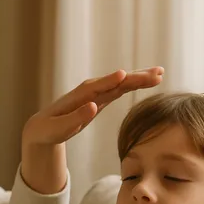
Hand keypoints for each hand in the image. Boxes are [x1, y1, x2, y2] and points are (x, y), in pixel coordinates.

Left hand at [22, 66, 163, 145]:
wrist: (43, 127)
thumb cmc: (49, 129)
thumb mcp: (58, 129)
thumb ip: (75, 118)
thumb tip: (94, 106)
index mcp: (78, 97)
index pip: (97, 87)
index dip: (109, 81)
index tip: (123, 75)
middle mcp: (90, 91)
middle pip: (115, 82)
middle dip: (134, 78)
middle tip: (156, 73)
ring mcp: (97, 93)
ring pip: (121, 83)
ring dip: (139, 78)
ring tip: (160, 74)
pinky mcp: (101, 98)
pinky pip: (121, 89)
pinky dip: (134, 85)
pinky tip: (148, 81)